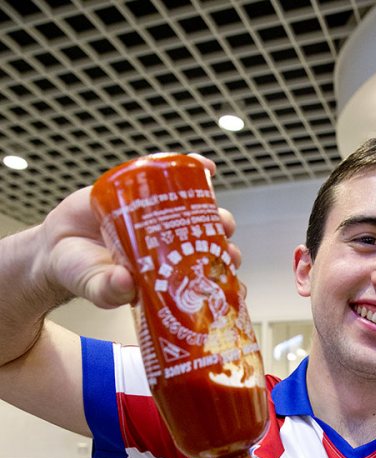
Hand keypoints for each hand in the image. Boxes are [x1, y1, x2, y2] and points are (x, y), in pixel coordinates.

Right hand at [35, 154, 240, 310]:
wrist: (59, 243)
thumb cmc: (83, 272)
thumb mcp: (95, 286)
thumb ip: (109, 290)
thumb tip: (126, 284)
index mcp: (166, 276)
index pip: (202, 279)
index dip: (222, 279)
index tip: (233, 281)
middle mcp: (170, 248)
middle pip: (208, 245)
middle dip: (223, 247)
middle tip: (226, 248)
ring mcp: (161, 219)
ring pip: (197, 212)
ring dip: (214, 211)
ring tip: (218, 214)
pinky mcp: (146, 191)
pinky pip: (173, 178)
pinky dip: (192, 168)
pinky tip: (204, 165)